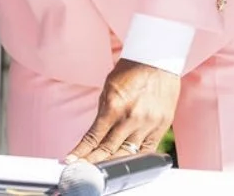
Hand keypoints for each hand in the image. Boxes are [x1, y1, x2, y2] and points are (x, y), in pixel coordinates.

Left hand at [65, 58, 180, 164]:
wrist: (157, 61)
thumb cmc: (129, 72)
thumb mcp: (108, 89)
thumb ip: (103, 113)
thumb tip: (95, 136)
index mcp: (114, 106)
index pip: (94, 137)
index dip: (81, 152)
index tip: (71, 161)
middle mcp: (132, 118)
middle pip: (109, 149)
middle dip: (93, 161)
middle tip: (81, 170)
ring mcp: (149, 124)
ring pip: (129, 153)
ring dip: (113, 163)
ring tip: (100, 171)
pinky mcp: (162, 126)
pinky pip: (147, 150)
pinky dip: (135, 158)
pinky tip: (124, 164)